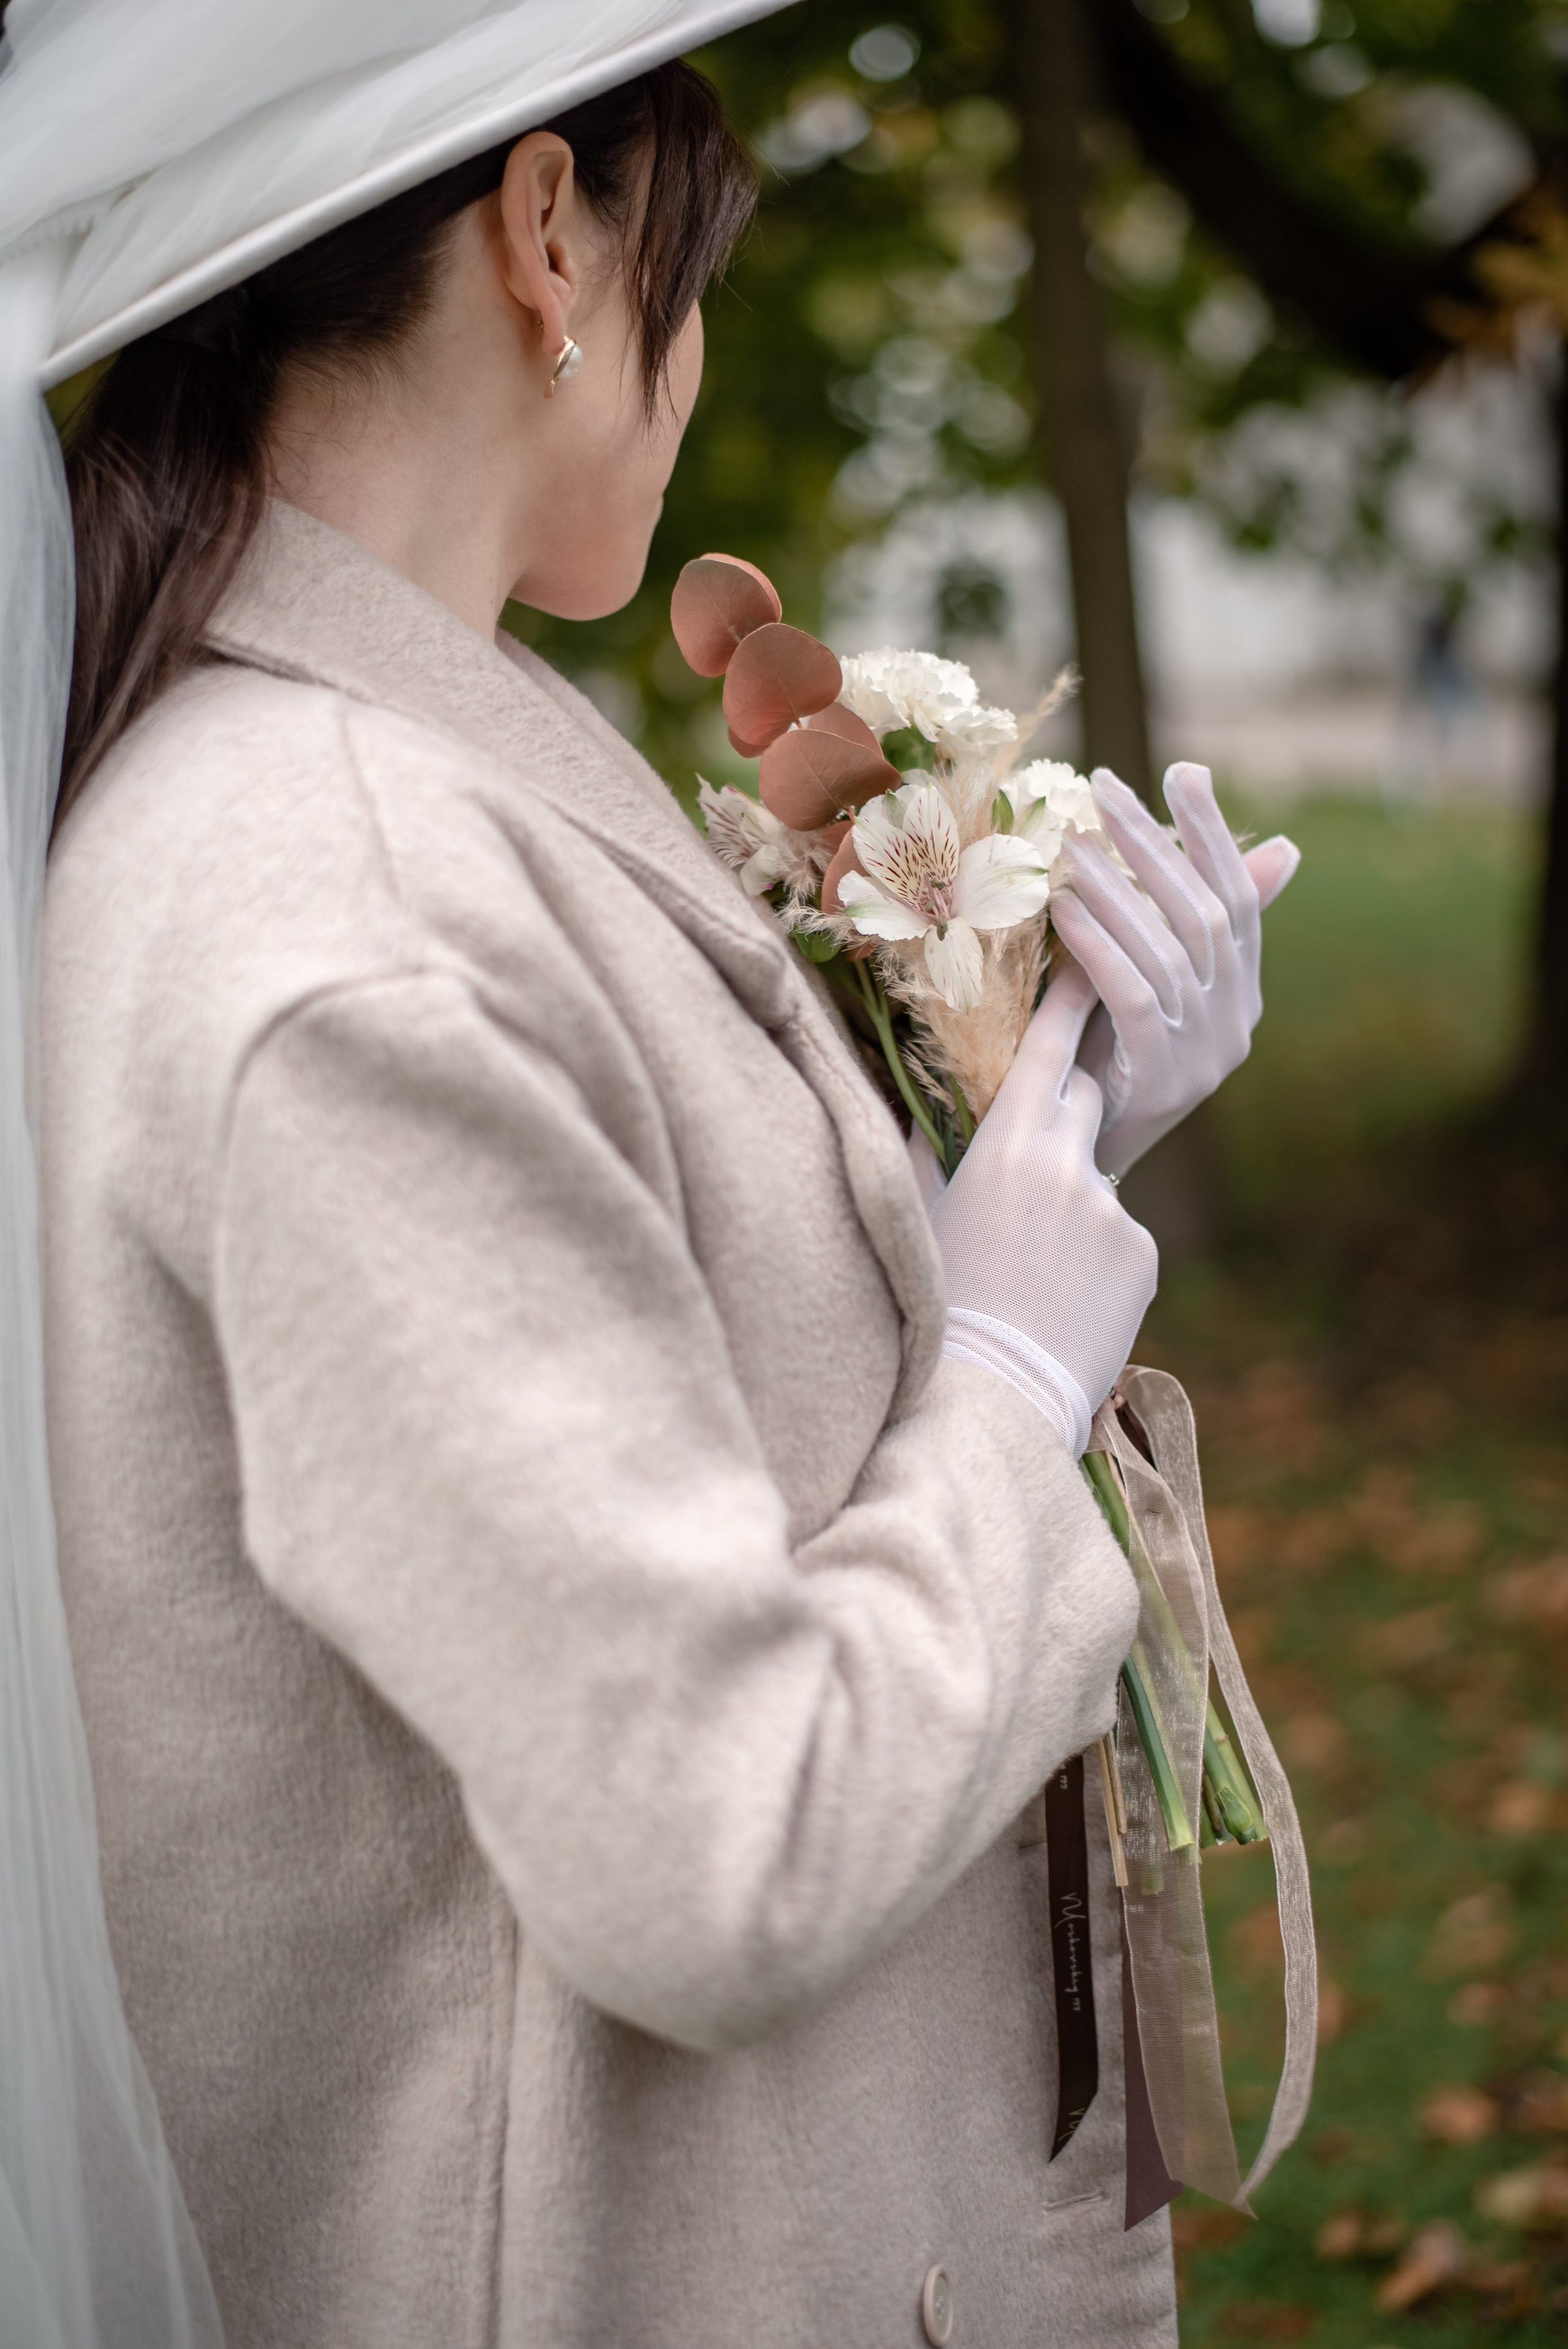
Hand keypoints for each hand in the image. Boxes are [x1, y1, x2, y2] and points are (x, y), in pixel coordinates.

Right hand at [929, 965, 1158, 1454]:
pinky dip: (1095, 1253)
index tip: (1085, 961)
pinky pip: (1119, 1236)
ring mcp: (1114, 1210)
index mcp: (1006, 1148)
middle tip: (1035, 1139)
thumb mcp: (913, 1217)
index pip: (1048, 1048)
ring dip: (1071, 1200)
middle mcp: (1069, 1165)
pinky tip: (1060, 1296)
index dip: (1069, 1000)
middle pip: (1085, 1097)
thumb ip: (923, 1149)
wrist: (990, 1402)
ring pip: (1097, 1176)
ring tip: (1030, 1265)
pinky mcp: (1142, 1256)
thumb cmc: (935, 1307)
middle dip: (1067, 1103)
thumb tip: (922, 1101)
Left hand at [1048, 763, 1298, 1180]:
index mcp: (1244, 991)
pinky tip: (1063, 905)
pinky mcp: (1165, 1078)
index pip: (1239, 897)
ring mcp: (1205, 1052)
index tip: (1182, 771)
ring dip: (1116, 887)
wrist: (1087, 1159)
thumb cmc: (1111, 1057)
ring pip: (1166, 950)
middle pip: (1201, 913)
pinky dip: (1099, 945)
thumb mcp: (1159, 985)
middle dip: (1153, 844)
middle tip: (1104, 786)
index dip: (1213, 834)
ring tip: (1072, 840)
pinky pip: (1132, 994)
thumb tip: (1283, 848)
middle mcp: (1236, 1019)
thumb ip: (1193, 922)